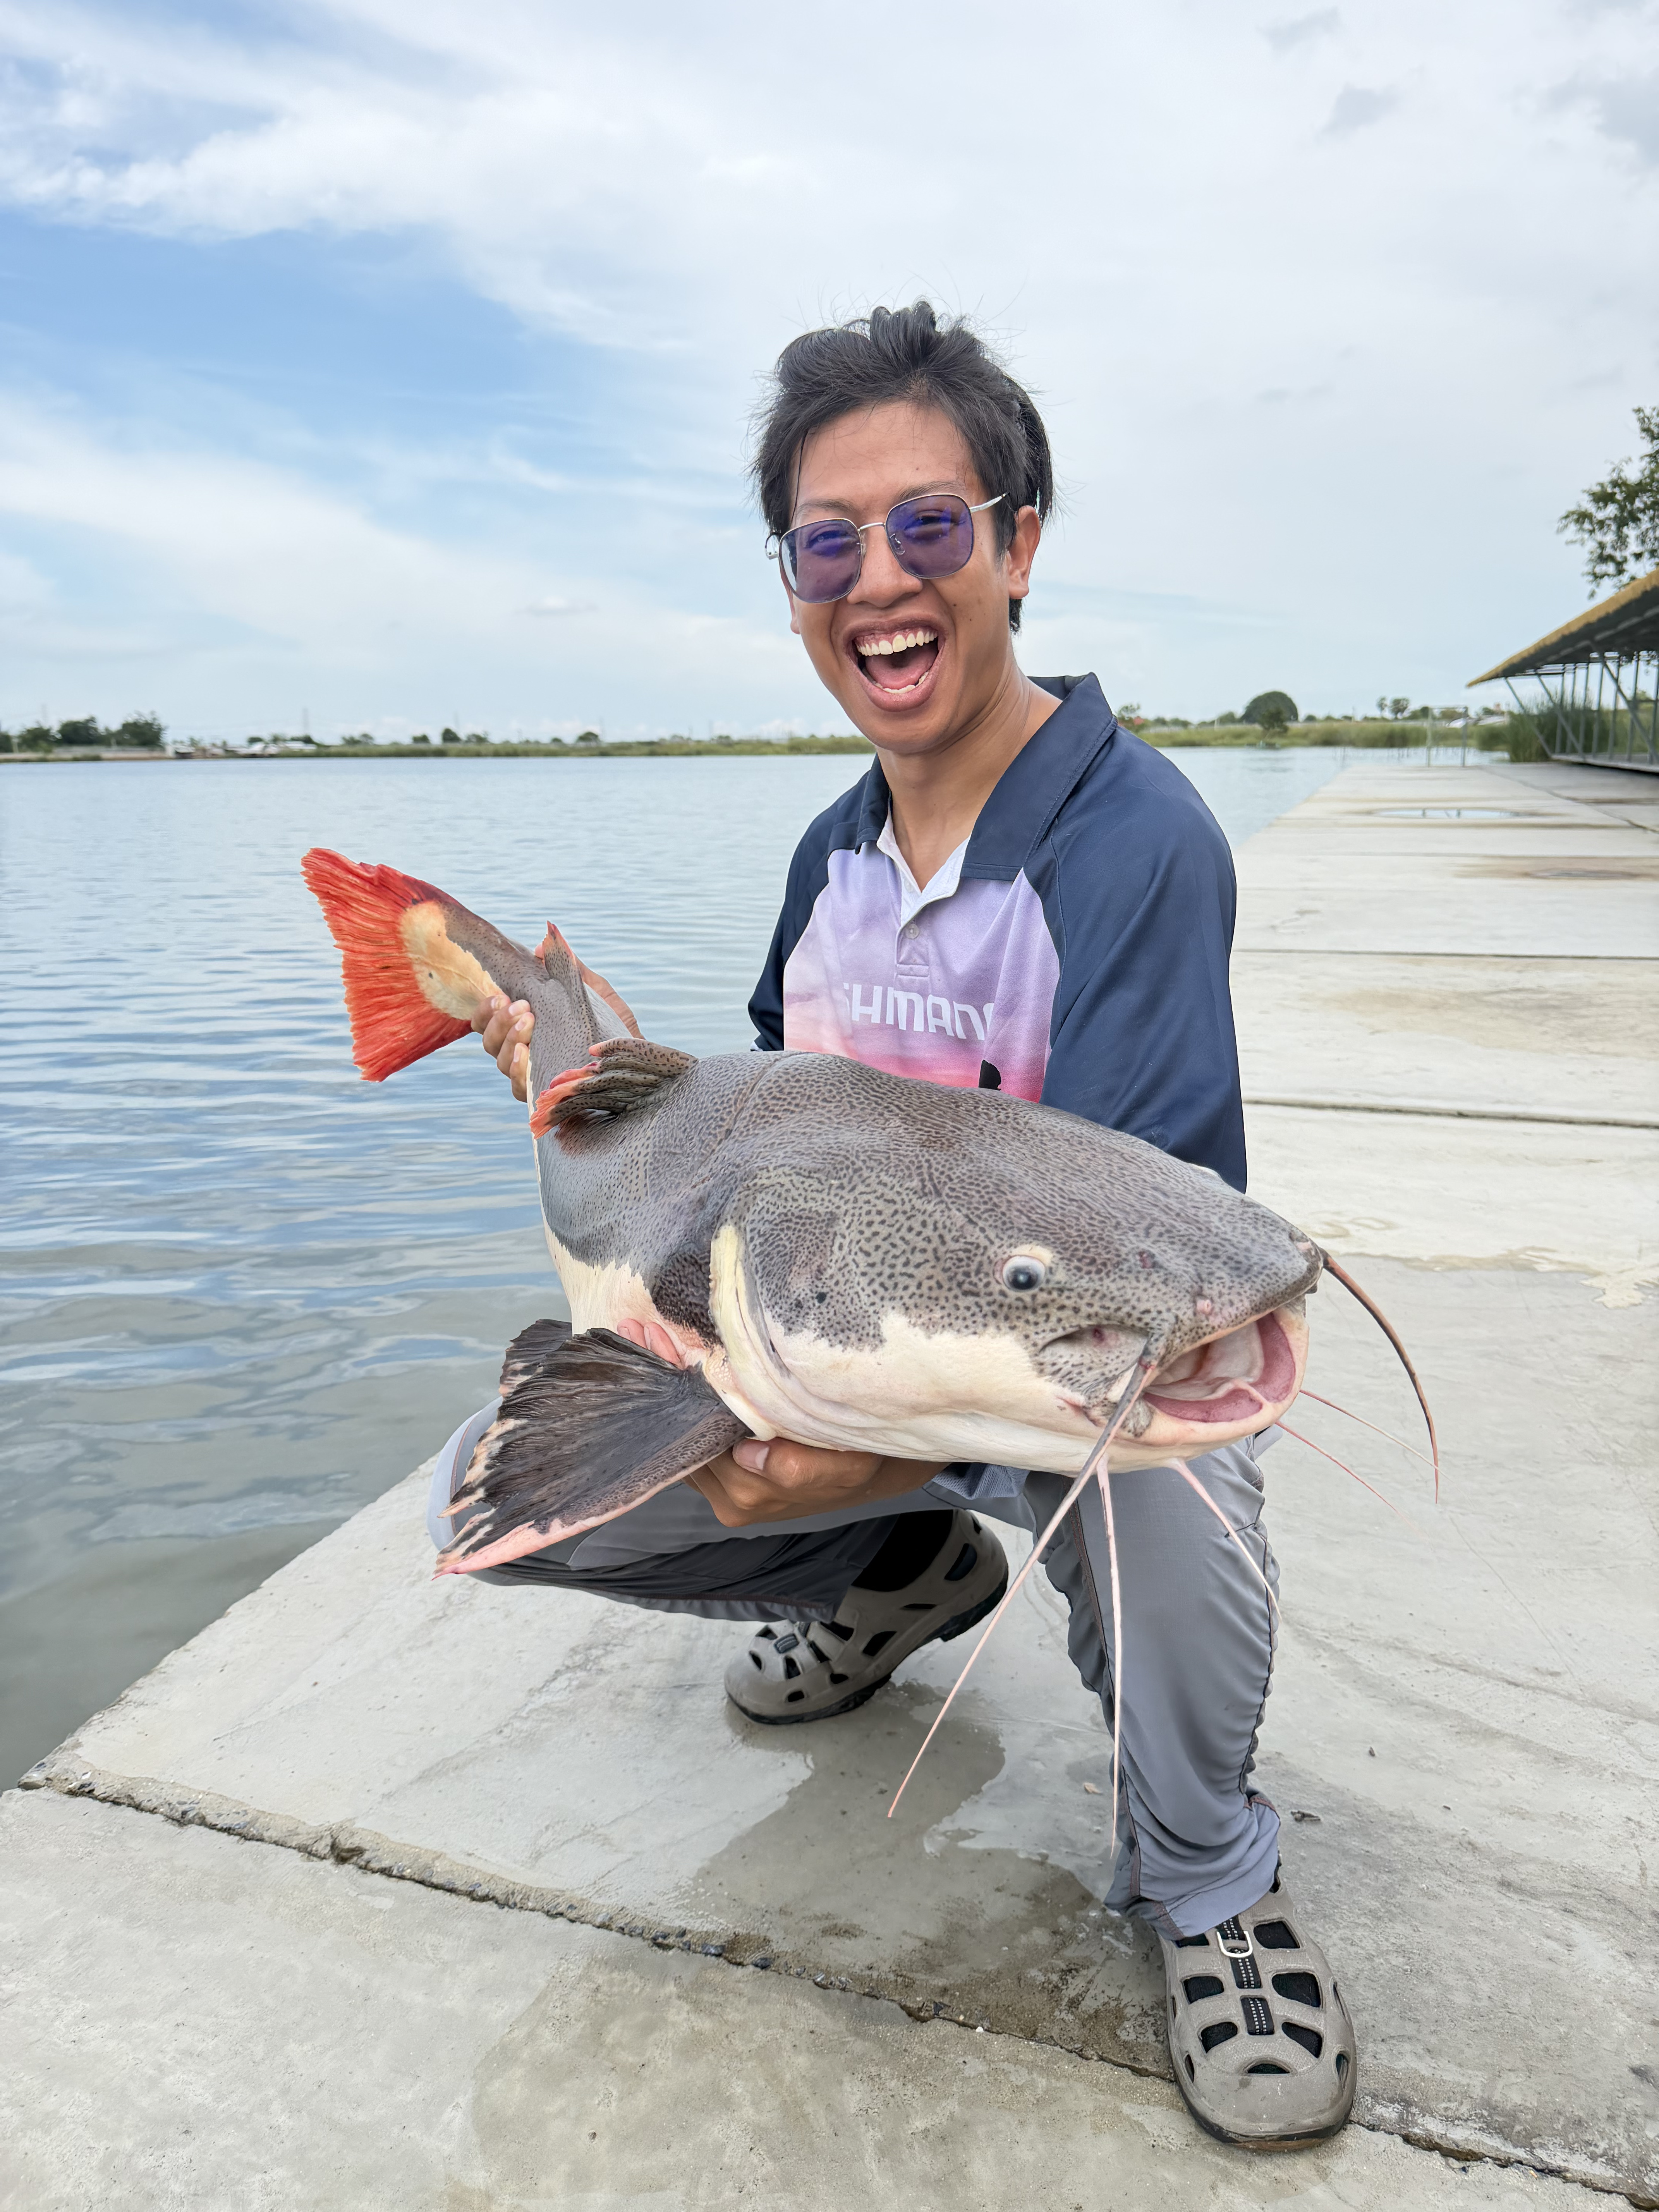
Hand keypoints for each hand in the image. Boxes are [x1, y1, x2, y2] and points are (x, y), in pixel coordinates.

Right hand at [470, 949, 640, 1102]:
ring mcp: (531, 1076)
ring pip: (501, 1062)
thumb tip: (543, 946)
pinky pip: (518, 1088)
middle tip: (523, 1008)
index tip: (502, 995)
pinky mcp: (543, 1096)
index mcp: (526, 1028)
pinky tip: (526, 1054)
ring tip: (528, 1022)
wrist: (638, 1066)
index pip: (488, 1020)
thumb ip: (572, 971)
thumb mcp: (599, 996)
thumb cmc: (614, 1031)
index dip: (486, 1009)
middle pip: (489, 1041)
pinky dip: (518, 1071)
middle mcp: (522, 1053)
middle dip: (500, 1022)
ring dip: (509, 1041)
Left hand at [605, 1320, 941, 1527]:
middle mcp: (727, 1494)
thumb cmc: (861, 1458)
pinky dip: (680, 1393)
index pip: (698, 1440)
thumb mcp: (850, 1461)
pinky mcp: (725, 1468)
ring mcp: (723, 1483)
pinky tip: (665, 1354)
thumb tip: (755, 1458)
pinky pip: (694, 1429)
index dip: (675, 1392)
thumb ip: (807, 1466)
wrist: (870, 1468)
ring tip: (642, 1333)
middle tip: (636, 1329)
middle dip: (661, 1380)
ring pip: (683, 1430)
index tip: (653, 1346)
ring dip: (665, 1382)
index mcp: (751, 1493)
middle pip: (682, 1433)